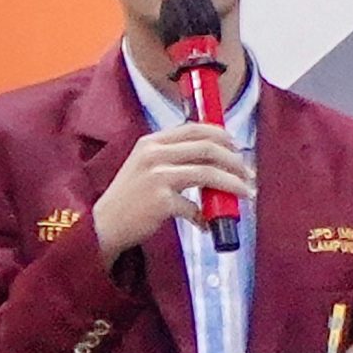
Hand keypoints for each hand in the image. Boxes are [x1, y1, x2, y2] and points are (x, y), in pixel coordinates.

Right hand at [92, 122, 254, 259]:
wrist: (104, 224)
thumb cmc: (128, 198)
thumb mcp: (144, 166)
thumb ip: (171, 159)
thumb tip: (209, 161)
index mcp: (152, 142)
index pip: (195, 128)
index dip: (221, 135)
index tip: (236, 147)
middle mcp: (155, 154)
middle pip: (207, 148)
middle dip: (234, 160)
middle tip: (247, 173)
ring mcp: (157, 177)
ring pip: (208, 173)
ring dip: (232, 184)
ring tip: (245, 193)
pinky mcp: (161, 201)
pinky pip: (195, 207)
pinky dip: (206, 217)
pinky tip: (207, 224)